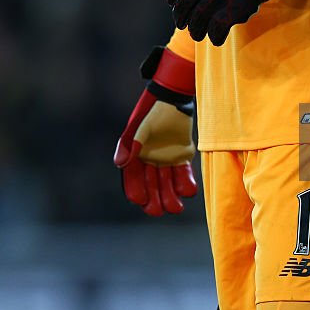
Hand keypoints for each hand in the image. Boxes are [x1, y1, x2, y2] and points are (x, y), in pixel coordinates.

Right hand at [114, 47, 197, 215]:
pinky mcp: (182, 156)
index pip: (133, 178)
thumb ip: (130, 144)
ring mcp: (166, 159)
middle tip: (159, 212)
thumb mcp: (140, 127)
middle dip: (155, 200)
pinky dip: (186, 183)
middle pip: (151, 185)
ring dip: (171, 196)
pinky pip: (183, 173)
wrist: (174, 98)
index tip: (140, 201)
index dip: (136, 190)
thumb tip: (120, 164)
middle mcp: (149, 160)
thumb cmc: (153, 111)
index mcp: (135, 155)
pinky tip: (189, 192)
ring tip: (177, 209)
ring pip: (167, 183)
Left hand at [166, 0, 309, 45]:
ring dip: (195, 31)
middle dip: (180, 17)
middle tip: (182, 24)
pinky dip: (215, 37)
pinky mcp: (235, 6)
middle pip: (184, 3)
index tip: (172, 3)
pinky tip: (217, 40)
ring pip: (198, 19)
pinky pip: (217, 28)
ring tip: (198, 35)